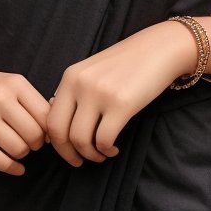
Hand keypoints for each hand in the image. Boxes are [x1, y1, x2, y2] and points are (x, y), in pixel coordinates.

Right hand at [0, 60, 51, 176]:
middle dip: (37, 143)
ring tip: (20, 146)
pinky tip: (18, 167)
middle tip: (32, 141)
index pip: (46, 115)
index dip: (50, 129)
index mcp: (15, 83)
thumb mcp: (13, 84)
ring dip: (24, 153)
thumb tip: (53, 136)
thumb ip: (34, 104)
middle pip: (34, 134)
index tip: (45, 132)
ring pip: (19, 149)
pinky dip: (13, 168)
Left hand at [45, 22, 197, 166]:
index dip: (56, 142)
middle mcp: (80, 84)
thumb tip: (59, 122)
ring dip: (90, 154)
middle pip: (59, 132)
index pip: (49, 118)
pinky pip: (104, 139)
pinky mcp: (121, 104)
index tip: (67, 151)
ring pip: (80, 139)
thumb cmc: (128, 64)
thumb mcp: (93, 71)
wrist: (160, 49)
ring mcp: (99, 93)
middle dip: (67, 153)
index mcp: (70, 77)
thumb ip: (75, 92)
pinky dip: (106, 150)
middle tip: (80, 161)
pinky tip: (114, 148)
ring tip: (102, 154)